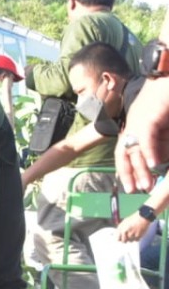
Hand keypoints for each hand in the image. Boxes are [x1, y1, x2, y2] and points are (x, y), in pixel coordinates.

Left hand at [116, 212, 152, 242]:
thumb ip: (119, 229)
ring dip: (130, 239)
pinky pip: (136, 240)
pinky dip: (136, 238)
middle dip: (124, 239)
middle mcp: (127, 234)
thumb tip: (116, 234)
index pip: (118, 239)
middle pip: (124, 241)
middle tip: (126, 236)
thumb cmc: (132, 219)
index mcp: (122, 230)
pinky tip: (136, 234)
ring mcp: (134, 235)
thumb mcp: (123, 223)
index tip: (120, 238)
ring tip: (132, 233)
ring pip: (130, 241)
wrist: (142, 218)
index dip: (119, 239)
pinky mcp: (139, 236)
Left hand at [117, 75, 168, 192]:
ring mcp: (140, 118)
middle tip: (135, 190)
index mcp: (135, 124)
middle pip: (125, 152)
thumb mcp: (163, 124)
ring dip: (140, 169)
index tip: (130, 185)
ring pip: (135, 148)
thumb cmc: (168, 97)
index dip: (125, 169)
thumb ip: (160, 140)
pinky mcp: (150, 114)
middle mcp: (133, 122)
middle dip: (130, 173)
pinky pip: (147, 137)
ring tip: (145, 186)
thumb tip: (158, 161)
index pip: (124, 150)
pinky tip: (154, 166)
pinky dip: (150, 152)